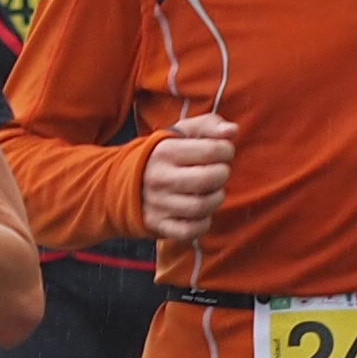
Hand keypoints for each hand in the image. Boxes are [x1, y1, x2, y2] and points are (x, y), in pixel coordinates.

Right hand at [140, 113, 232, 247]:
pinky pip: (190, 231)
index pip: (212, 151)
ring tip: (212, 191)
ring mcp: (158, 204)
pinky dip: (203, 223)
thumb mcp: (182, 132)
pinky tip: (202, 212)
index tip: (223, 153)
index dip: (226, 151)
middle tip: (218, 172)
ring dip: (216, 199)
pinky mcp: (159, 225)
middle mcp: (160, 178)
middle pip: (209, 179)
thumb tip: (232, 131)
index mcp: (166, 151)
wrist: (124, 182)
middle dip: (222, 174)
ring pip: (202, 207)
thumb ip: (209, 126)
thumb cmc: (164, 154)